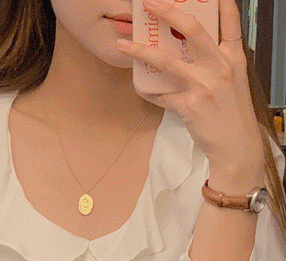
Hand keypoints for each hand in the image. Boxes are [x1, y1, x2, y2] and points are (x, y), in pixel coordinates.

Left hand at [117, 0, 264, 177]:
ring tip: (123, 44)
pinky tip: (142, 88)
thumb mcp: (234, 81)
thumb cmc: (232, 115)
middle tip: (149, 3)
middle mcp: (220, 66)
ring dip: (141, 51)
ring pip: (166, 61)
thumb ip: (217, 62)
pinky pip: (161, 94)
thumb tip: (190, 51)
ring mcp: (203, 85)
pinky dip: (149, 91)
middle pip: (192, 29)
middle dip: (168, 11)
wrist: (236, 146)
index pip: (229, 19)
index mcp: (234, 56)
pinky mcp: (189, 106)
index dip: (218, 1)